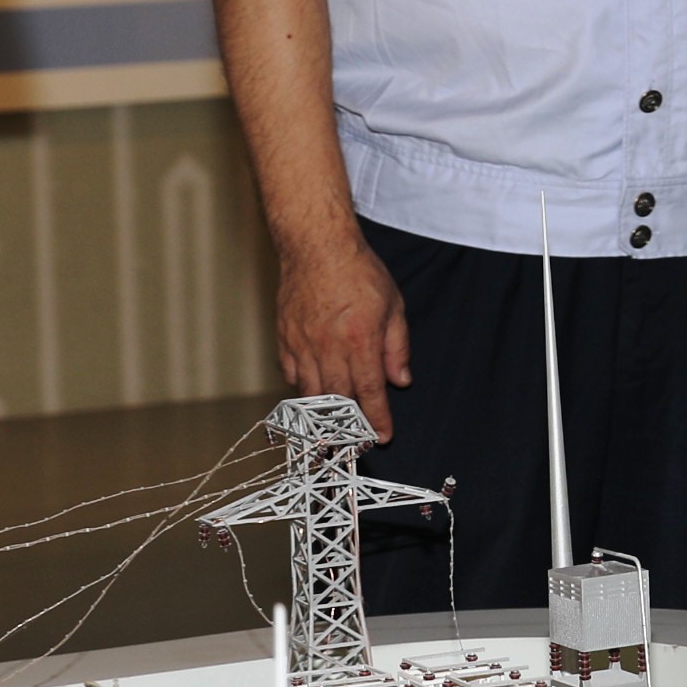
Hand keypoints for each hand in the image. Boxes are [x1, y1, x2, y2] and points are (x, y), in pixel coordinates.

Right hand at [275, 234, 409, 440]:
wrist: (317, 246)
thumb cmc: (358, 271)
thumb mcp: (393, 305)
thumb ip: (397, 346)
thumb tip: (400, 380)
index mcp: (361, 340)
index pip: (370, 391)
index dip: (377, 419)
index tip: (383, 436)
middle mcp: (330, 348)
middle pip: (339, 399)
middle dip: (350, 425)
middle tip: (357, 440)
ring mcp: (303, 344)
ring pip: (311, 393)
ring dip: (324, 414)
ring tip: (333, 428)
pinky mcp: (285, 338)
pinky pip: (291, 375)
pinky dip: (302, 388)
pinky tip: (312, 391)